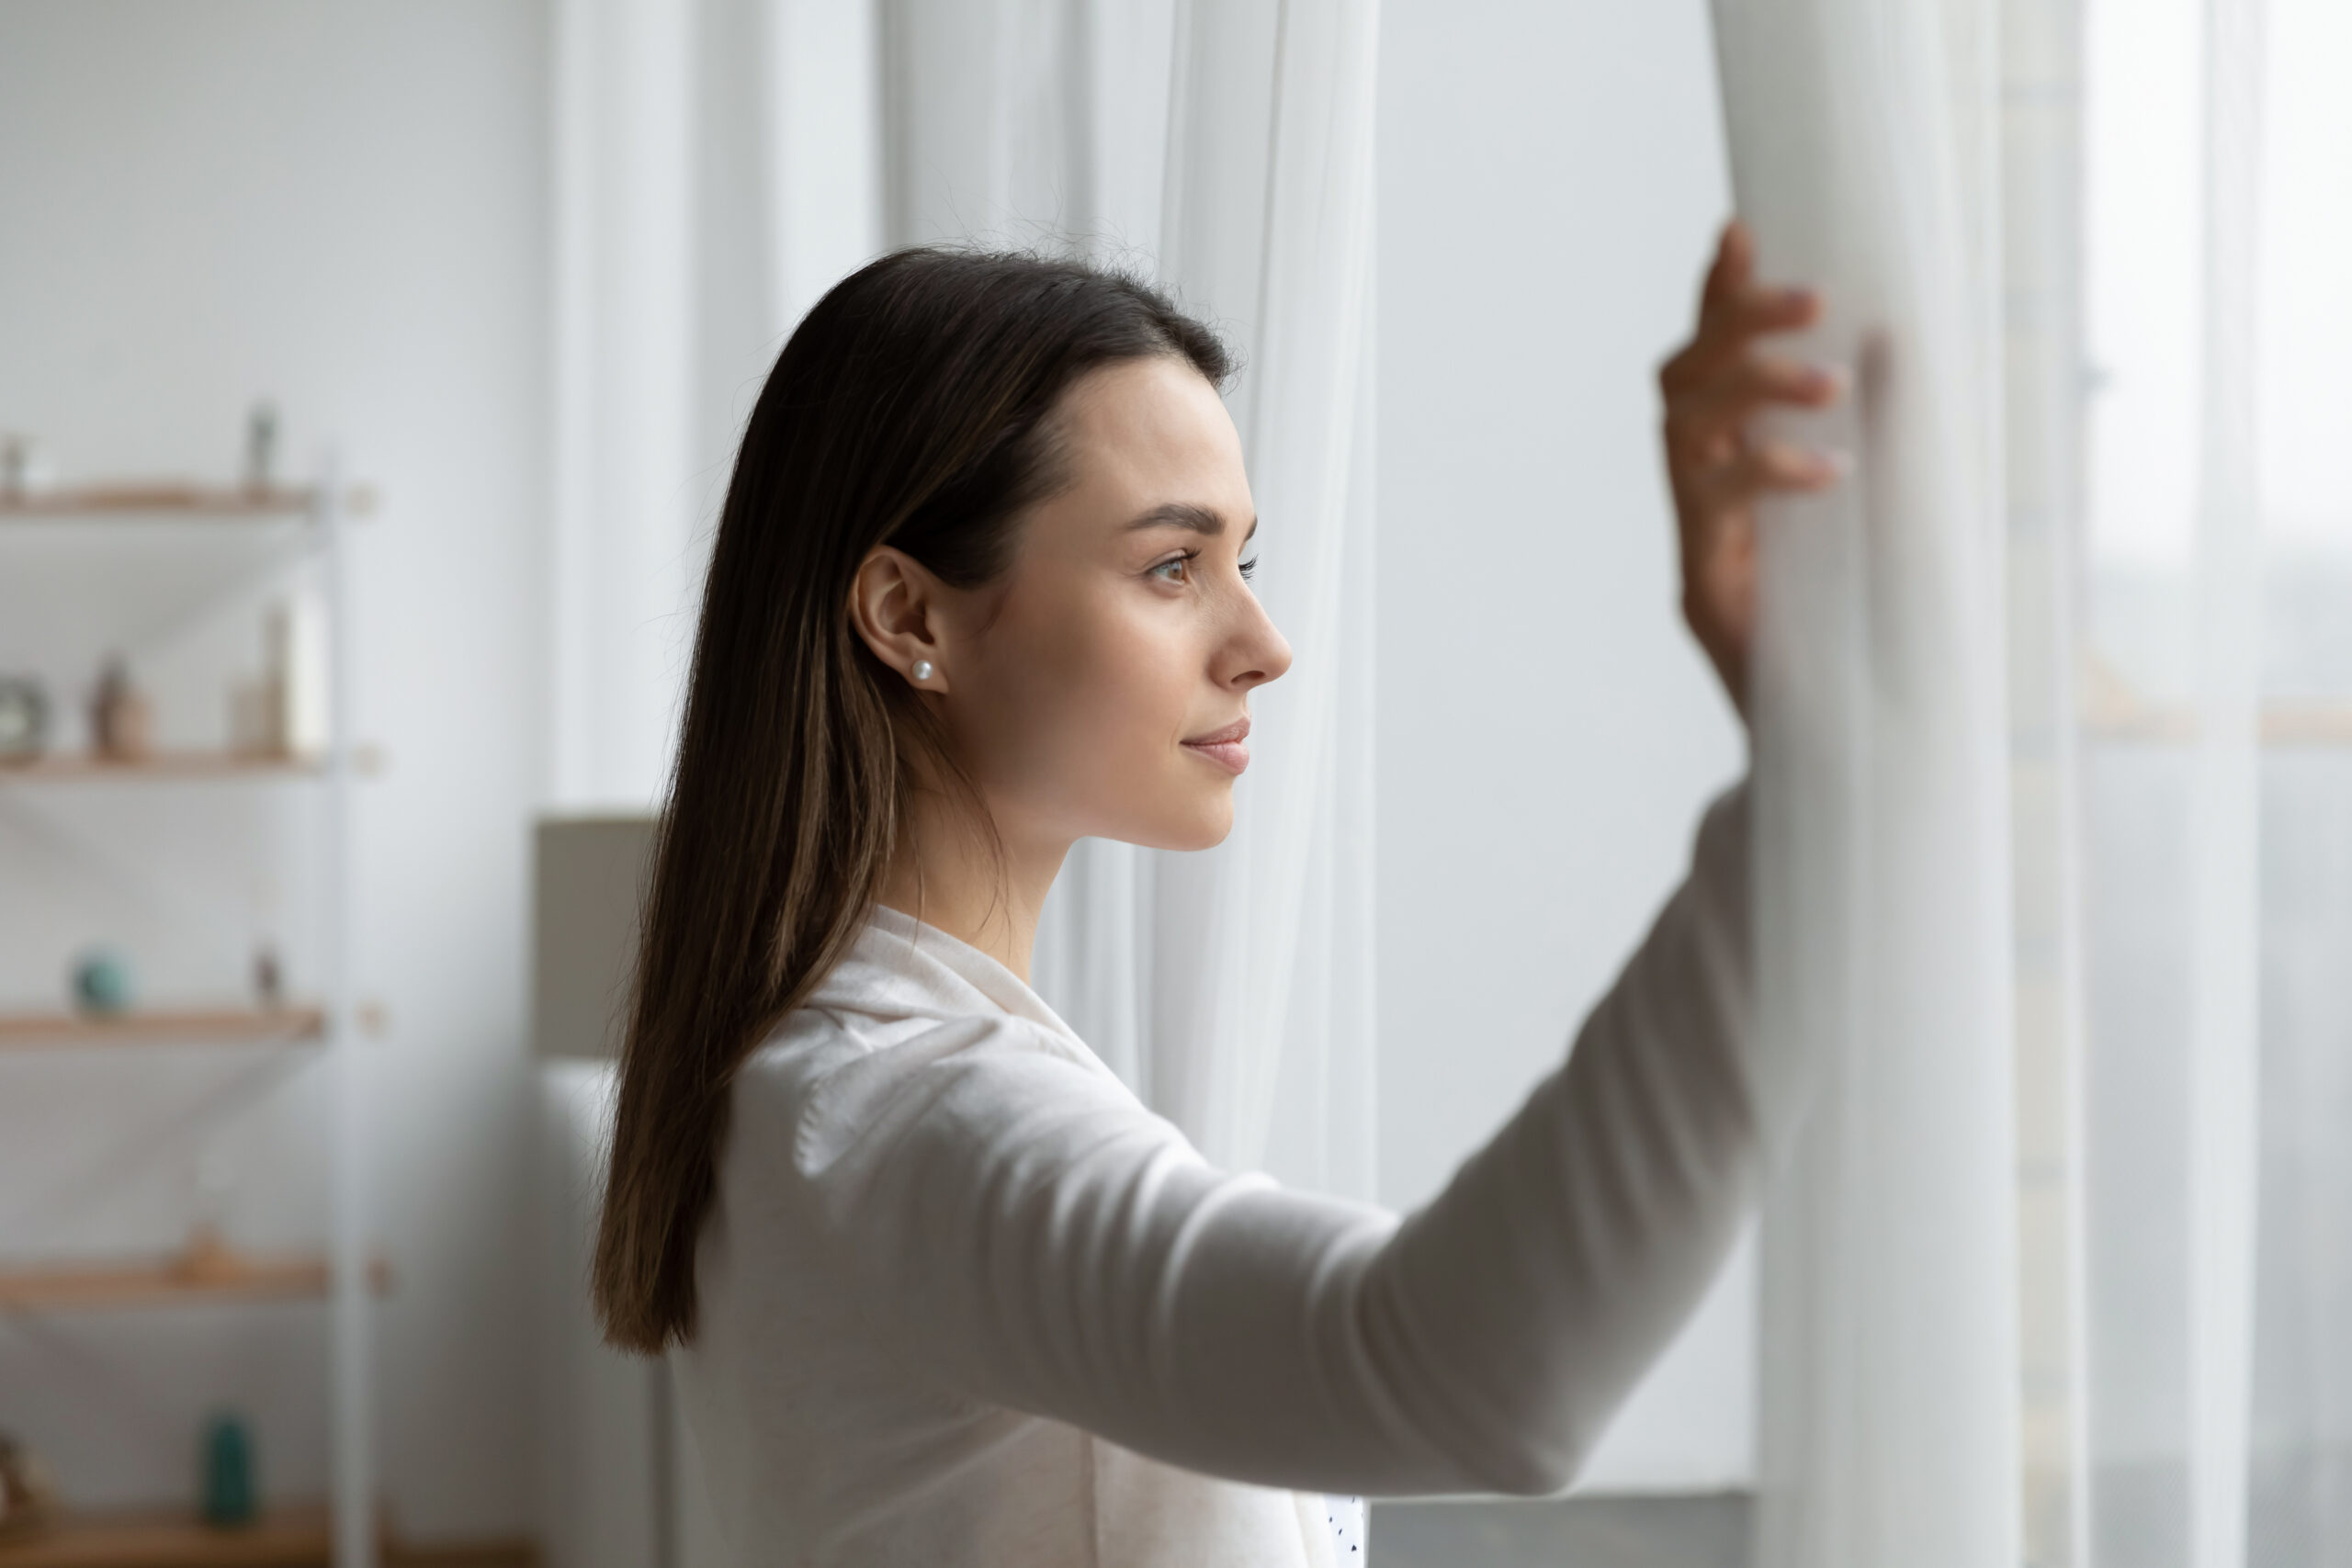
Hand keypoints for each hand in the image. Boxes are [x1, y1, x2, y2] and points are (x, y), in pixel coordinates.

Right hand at [1657, 220, 1846, 723]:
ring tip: (1833, 385)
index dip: (1715, 296)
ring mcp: (1697, 544)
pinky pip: (1714, 504)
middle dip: (1736, 324)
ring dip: (1753, 387)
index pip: (1710, 362)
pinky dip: (1767, 470)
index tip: (1738, 230)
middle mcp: (1699, 499)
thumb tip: (1903, 345)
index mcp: (1733, 471)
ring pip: (1684, 428)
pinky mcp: (1702, 590)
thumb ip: (1890, 434)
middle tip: (1816, 301)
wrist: (1852, 751)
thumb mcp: (1895, 514)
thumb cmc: (1874, 633)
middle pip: (1680, 379)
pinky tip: (1829, 471)